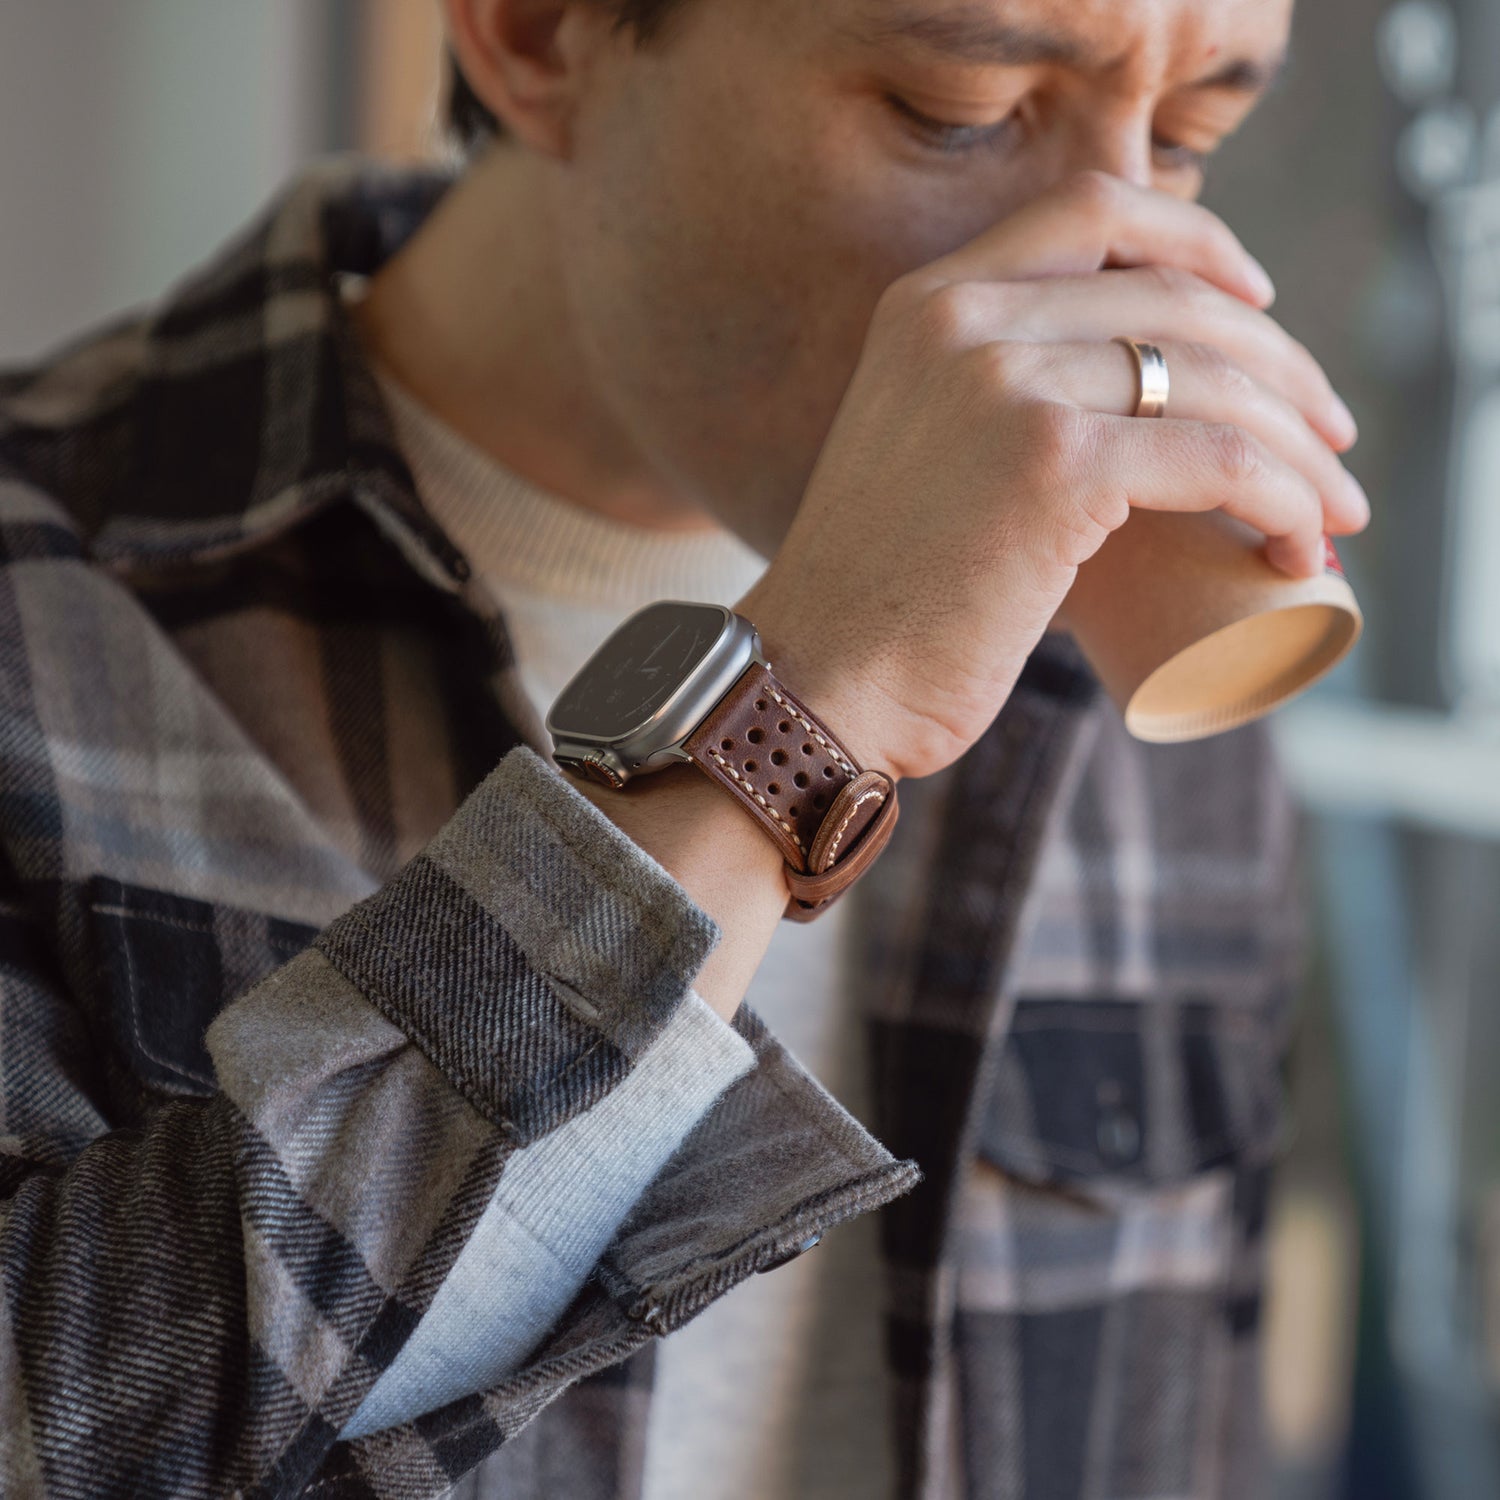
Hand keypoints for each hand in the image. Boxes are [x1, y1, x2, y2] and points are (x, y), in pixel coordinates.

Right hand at [737, 170, 1370, 782]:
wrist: (816, 679)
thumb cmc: (880, 596)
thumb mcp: (922, 450)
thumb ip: (991, 402)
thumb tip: (1127, 421)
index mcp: (928, 302)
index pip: (1097, 210)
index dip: (1199, 239)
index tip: (1257, 302)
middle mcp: (964, 319)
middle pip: (1179, 296)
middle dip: (1283, 366)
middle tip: (1329, 439)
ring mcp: (1006, 384)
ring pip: (1213, 377)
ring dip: (1303, 442)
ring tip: (1334, 511)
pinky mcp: (1052, 466)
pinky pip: (1216, 458)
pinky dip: (1284, 497)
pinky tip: (1300, 543)